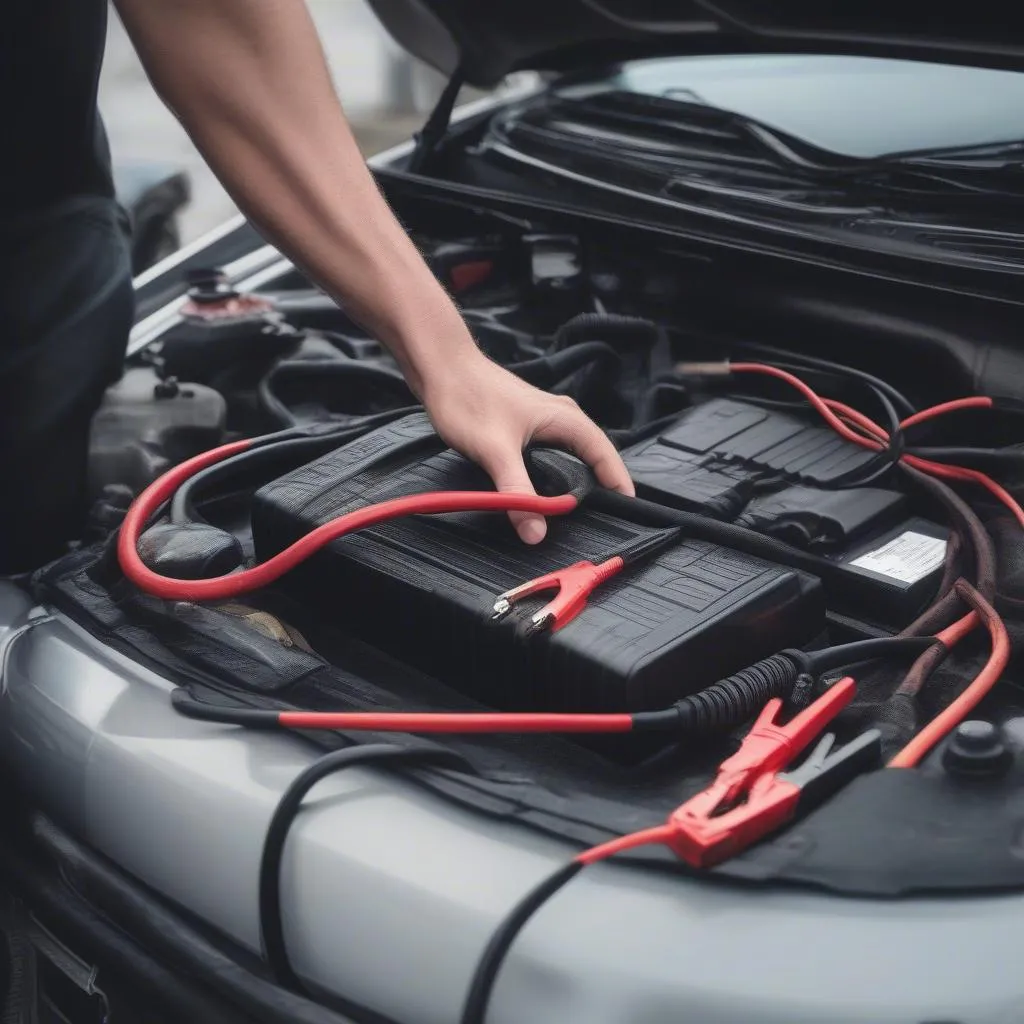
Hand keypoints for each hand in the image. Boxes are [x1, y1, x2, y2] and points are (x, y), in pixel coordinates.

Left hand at [422, 352, 634, 543]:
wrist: (441, 366)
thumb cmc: (468, 396)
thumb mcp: (496, 452)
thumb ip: (518, 493)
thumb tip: (536, 531)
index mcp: (566, 419)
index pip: (606, 456)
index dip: (619, 485)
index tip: (628, 511)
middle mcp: (562, 417)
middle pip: (595, 457)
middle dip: (602, 486)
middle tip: (607, 517)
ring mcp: (545, 420)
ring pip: (574, 454)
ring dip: (580, 479)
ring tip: (583, 508)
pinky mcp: (527, 425)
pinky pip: (555, 453)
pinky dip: (558, 473)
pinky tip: (547, 488)